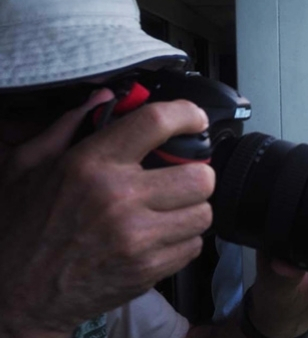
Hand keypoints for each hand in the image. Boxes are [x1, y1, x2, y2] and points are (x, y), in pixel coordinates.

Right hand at [0, 91, 214, 334]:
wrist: (14, 294)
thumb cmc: (20, 227)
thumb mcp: (26, 166)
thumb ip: (68, 126)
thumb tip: (105, 98)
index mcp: (90, 165)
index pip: (156, 123)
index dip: (186, 114)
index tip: (194, 119)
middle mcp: (119, 199)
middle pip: (200, 176)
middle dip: (195, 173)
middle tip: (180, 177)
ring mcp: (136, 238)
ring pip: (203, 213)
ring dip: (190, 209)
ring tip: (168, 209)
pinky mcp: (146, 269)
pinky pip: (194, 246)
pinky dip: (183, 240)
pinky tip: (158, 236)